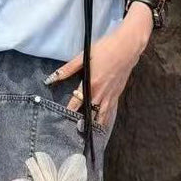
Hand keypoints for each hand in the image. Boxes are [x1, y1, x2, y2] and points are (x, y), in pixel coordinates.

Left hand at [44, 12, 151, 128]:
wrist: (128, 46)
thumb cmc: (106, 48)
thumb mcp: (84, 56)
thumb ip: (67, 69)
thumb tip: (51, 78)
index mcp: (91, 84)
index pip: (76, 102)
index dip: (69, 112)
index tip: (62, 120)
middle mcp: (101, 93)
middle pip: (90, 113)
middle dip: (83, 123)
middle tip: (76, 132)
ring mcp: (111, 94)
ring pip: (102, 115)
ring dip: (95, 124)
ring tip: (89, 134)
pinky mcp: (118, 93)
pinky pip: (111, 110)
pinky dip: (106, 118)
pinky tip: (103, 124)